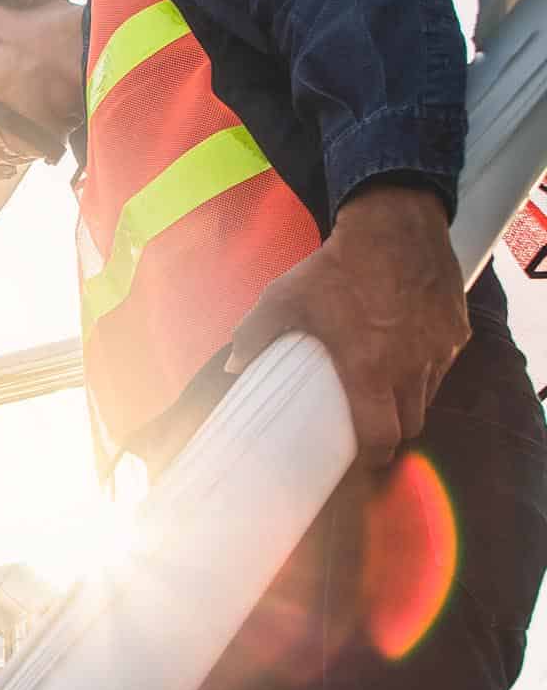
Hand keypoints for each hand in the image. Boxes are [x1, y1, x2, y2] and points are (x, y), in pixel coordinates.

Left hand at [228, 181, 467, 467]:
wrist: (395, 225)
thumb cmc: (336, 266)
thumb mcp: (284, 298)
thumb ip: (254, 335)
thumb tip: (232, 365)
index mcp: (368, 367)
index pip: (381, 435)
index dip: (371, 458)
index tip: (359, 464)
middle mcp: (409, 366)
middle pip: (409, 425)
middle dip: (391, 435)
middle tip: (370, 431)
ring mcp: (438, 350)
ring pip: (428, 398)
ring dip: (408, 405)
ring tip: (385, 397)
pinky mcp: (456, 332)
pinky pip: (443, 368)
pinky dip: (427, 374)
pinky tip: (406, 361)